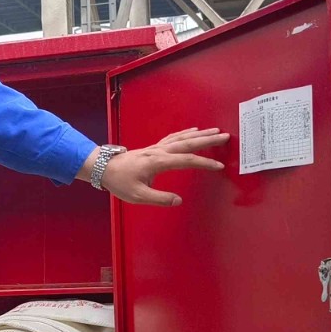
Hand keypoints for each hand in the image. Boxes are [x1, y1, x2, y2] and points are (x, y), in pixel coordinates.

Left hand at [94, 127, 228, 205]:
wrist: (104, 167)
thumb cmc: (120, 182)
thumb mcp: (137, 195)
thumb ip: (159, 198)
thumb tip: (177, 201)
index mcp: (158, 162)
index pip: (187, 161)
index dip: (204, 163)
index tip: (219, 166)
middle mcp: (159, 151)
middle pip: (188, 143)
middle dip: (208, 140)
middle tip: (225, 136)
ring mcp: (157, 148)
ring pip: (182, 138)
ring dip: (200, 134)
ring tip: (216, 131)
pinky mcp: (154, 148)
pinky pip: (174, 137)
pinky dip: (186, 133)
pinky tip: (194, 131)